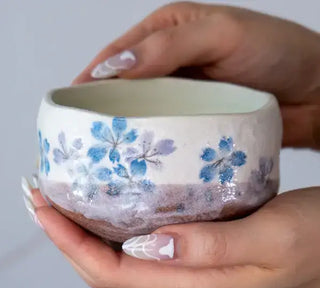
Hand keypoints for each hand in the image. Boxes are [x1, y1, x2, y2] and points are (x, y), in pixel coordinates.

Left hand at [30, 187, 319, 287]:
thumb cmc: (317, 240)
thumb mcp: (269, 238)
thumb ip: (209, 247)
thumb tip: (148, 245)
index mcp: (194, 284)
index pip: (108, 272)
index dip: (67, 242)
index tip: (41, 206)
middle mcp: (186, 279)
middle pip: (106, 265)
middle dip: (68, 233)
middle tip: (45, 195)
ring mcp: (193, 265)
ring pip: (123, 253)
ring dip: (91, 227)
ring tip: (70, 194)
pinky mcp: (203, 248)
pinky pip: (147, 240)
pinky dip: (123, 221)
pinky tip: (120, 197)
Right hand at [73, 2, 319, 149]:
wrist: (312, 91)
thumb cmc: (276, 51)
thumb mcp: (221, 33)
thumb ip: (168, 46)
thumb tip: (117, 67)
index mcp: (168, 35)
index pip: (118, 56)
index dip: (92, 77)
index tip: (70, 104)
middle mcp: (170, 66)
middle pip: (125, 87)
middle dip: (102, 108)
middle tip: (83, 133)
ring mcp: (182, 96)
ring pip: (144, 113)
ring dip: (126, 129)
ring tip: (105, 150)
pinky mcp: (195, 120)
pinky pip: (166, 132)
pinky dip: (152, 143)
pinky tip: (142, 157)